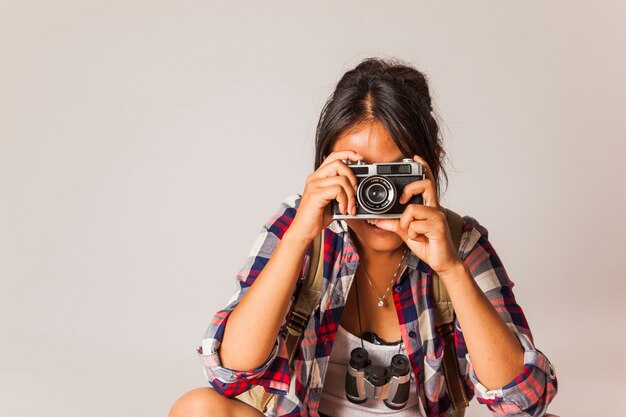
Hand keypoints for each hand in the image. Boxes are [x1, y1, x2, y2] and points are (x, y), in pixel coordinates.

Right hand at [289, 150, 361, 242]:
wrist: (303, 230)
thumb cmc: (316, 217)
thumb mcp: (331, 200)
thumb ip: (340, 190)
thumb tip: (356, 188)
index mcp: (318, 176)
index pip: (333, 156)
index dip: (348, 154)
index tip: (359, 158)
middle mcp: (314, 178)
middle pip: (339, 163)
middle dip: (352, 177)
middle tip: (354, 193)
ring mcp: (314, 185)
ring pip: (341, 179)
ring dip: (350, 195)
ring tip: (349, 207)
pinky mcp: (315, 194)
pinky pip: (338, 190)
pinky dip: (345, 201)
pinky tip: (342, 210)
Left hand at [374, 155, 462, 275]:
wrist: (442, 263)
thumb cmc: (428, 245)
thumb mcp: (406, 233)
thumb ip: (394, 224)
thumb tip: (377, 219)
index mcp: (429, 207)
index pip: (428, 182)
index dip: (424, 168)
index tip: (416, 157)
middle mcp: (435, 209)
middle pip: (425, 185)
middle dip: (410, 189)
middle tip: (402, 201)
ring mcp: (438, 217)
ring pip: (413, 209)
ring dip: (407, 224)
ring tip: (413, 234)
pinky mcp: (438, 228)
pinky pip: (415, 225)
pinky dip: (412, 234)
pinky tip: (420, 240)